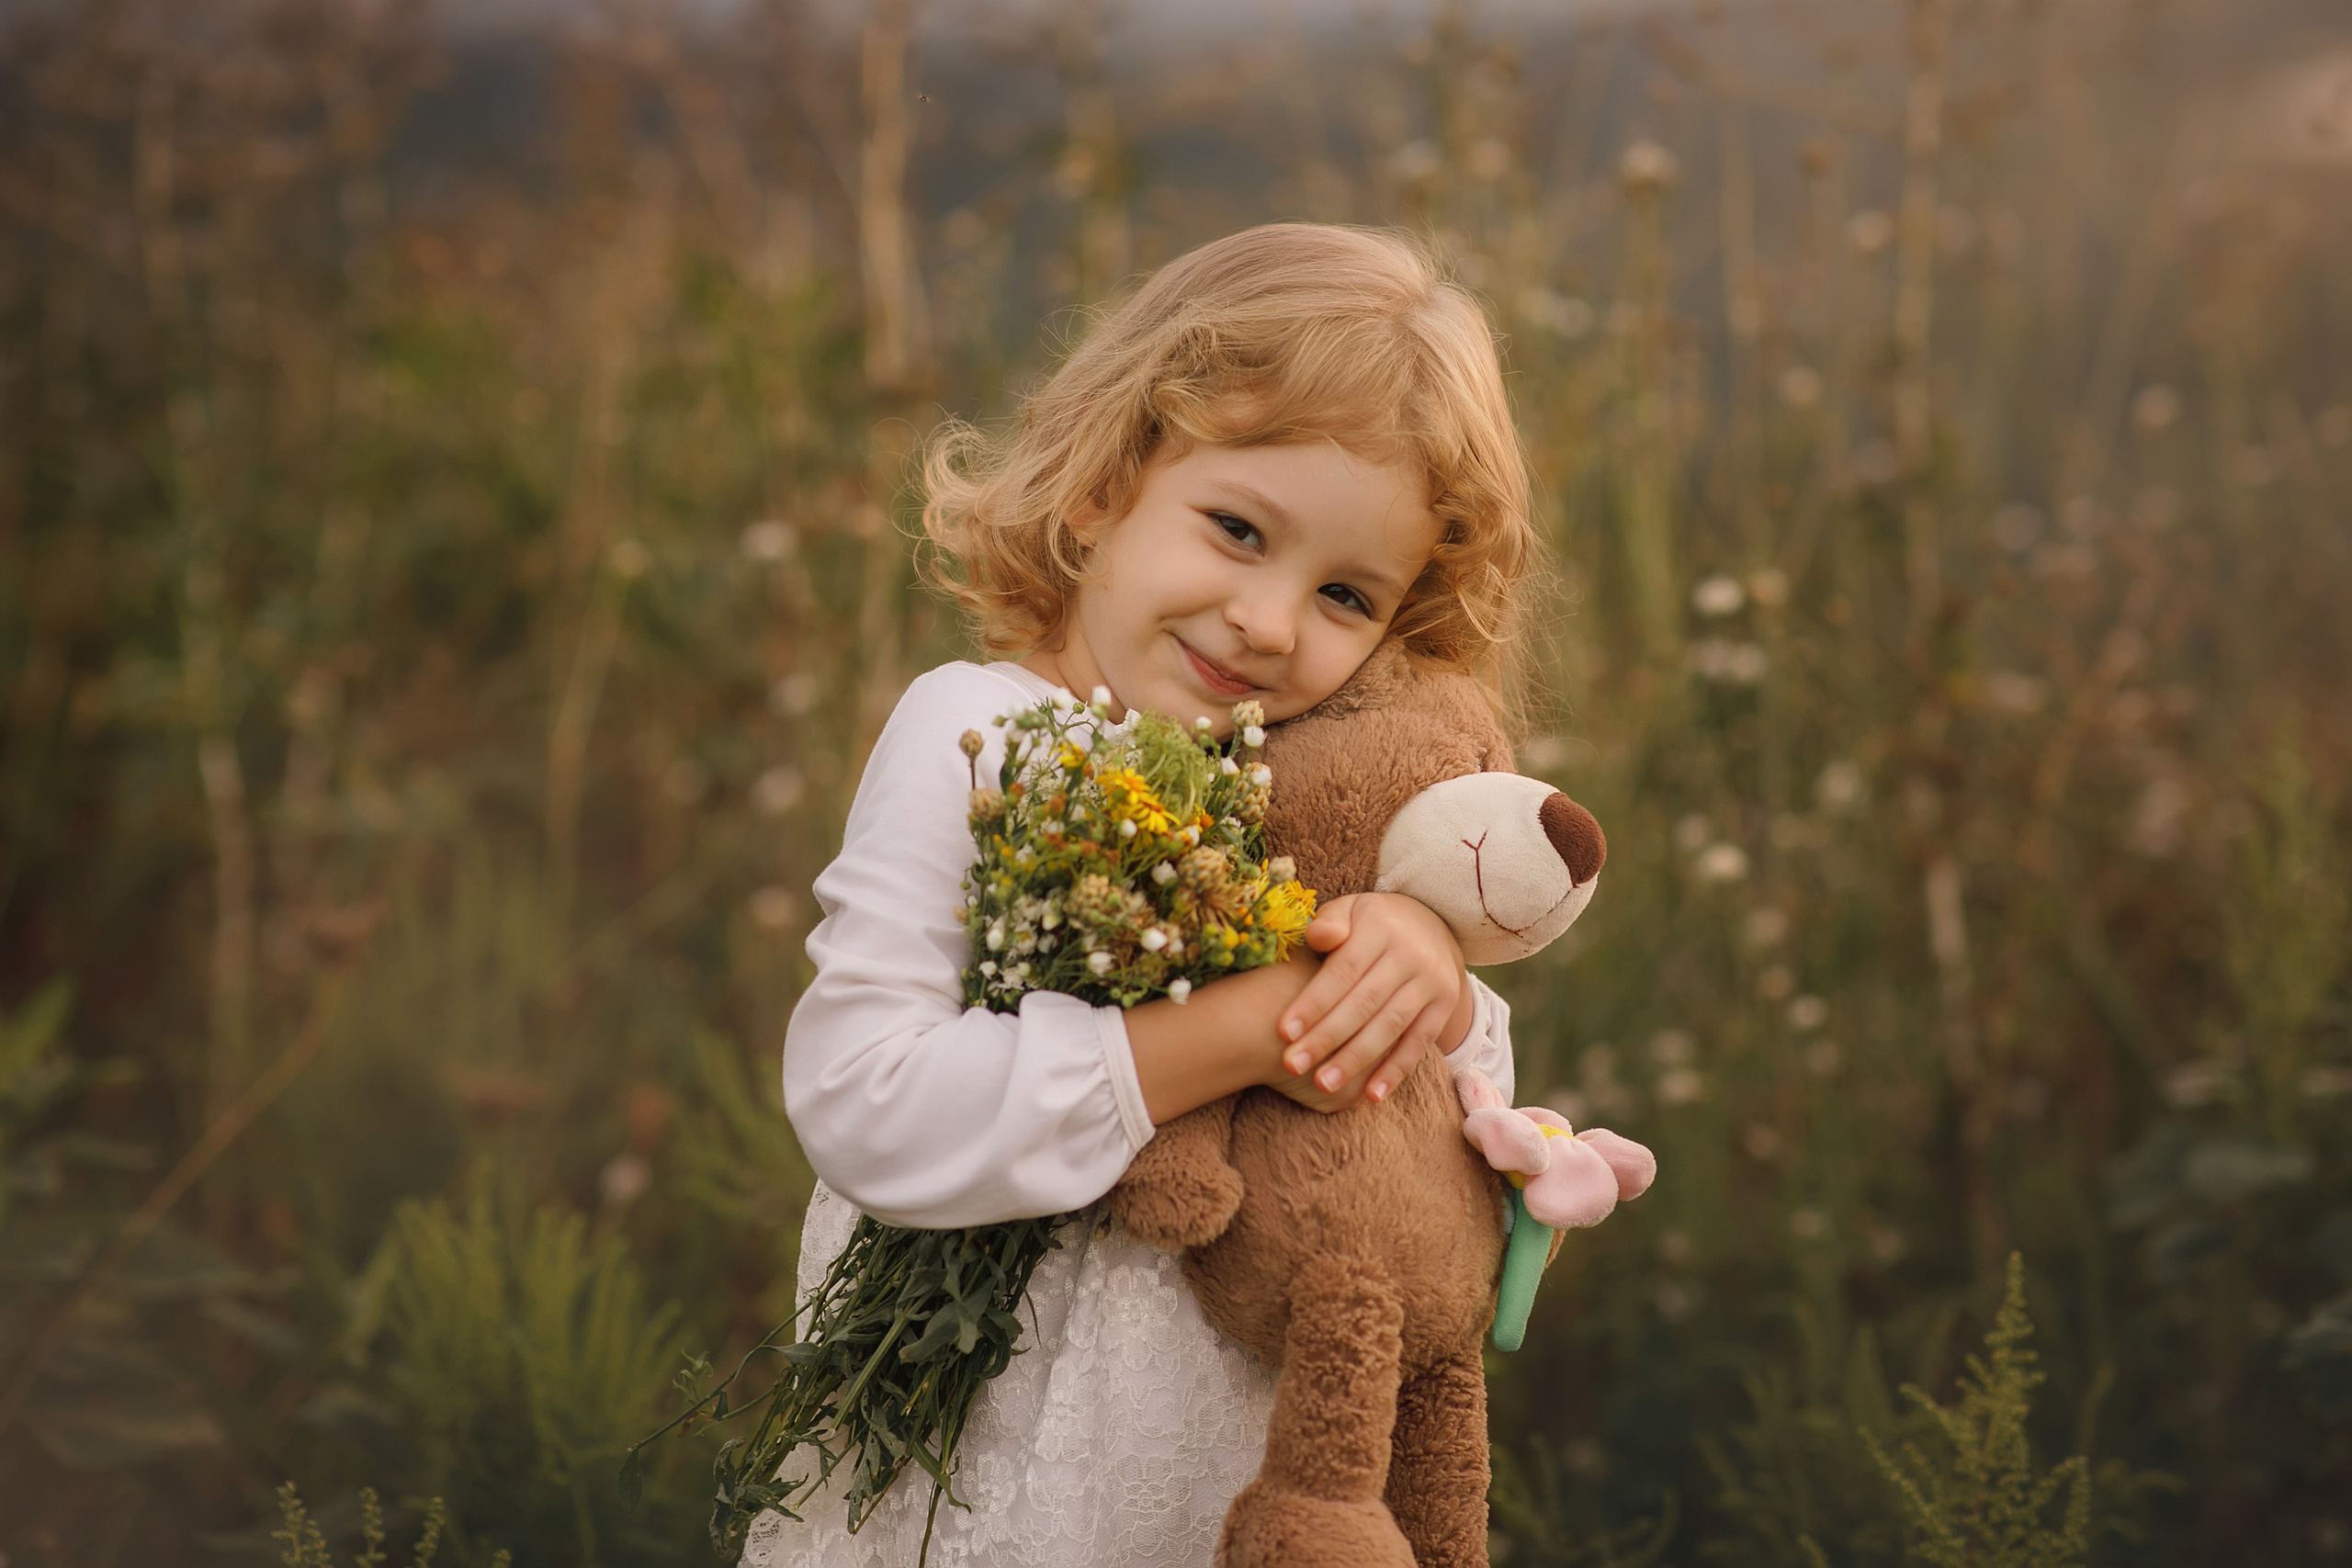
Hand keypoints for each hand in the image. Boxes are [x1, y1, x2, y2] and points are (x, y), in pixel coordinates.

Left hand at [1271, 893, 1471, 1106]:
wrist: (1431, 924)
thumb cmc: (1369, 924)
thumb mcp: (1350, 910)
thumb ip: (1329, 922)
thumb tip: (1319, 936)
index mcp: (1380, 928)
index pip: (1343, 971)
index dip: (1314, 1002)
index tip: (1284, 1032)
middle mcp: (1411, 954)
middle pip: (1364, 1002)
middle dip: (1326, 1038)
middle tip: (1293, 1065)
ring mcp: (1432, 981)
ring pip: (1390, 1026)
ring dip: (1356, 1059)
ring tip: (1324, 1084)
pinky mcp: (1445, 1005)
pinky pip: (1419, 1042)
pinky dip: (1395, 1070)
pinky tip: (1371, 1095)